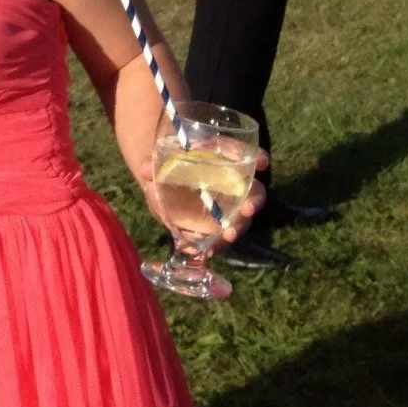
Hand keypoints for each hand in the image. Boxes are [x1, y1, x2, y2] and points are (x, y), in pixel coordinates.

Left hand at [136, 149, 269, 235]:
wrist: (161, 180)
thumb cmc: (166, 163)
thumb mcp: (159, 161)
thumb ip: (154, 165)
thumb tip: (145, 171)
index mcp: (222, 158)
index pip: (246, 155)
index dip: (258, 158)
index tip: (262, 162)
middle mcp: (233, 182)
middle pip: (253, 190)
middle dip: (253, 200)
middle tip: (247, 209)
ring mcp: (228, 205)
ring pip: (242, 216)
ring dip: (238, 226)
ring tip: (228, 235)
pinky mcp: (218, 224)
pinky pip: (223, 235)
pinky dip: (216, 244)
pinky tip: (207, 252)